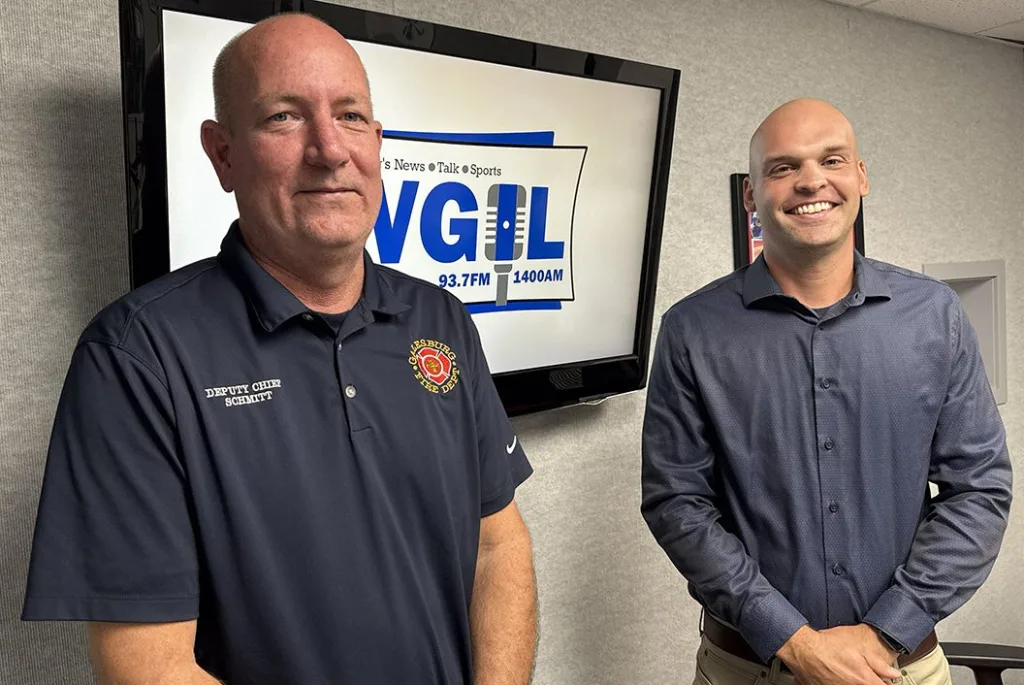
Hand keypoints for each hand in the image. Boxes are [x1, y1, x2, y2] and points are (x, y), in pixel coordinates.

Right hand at [777, 624, 900, 684]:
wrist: (803, 650)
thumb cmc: (828, 646)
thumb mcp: (858, 648)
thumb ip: (878, 663)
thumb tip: (893, 673)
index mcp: (865, 681)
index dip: (886, 684)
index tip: (886, 681)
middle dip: (870, 682)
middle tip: (867, 676)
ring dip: (854, 683)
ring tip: (850, 675)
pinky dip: (840, 683)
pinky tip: (838, 677)